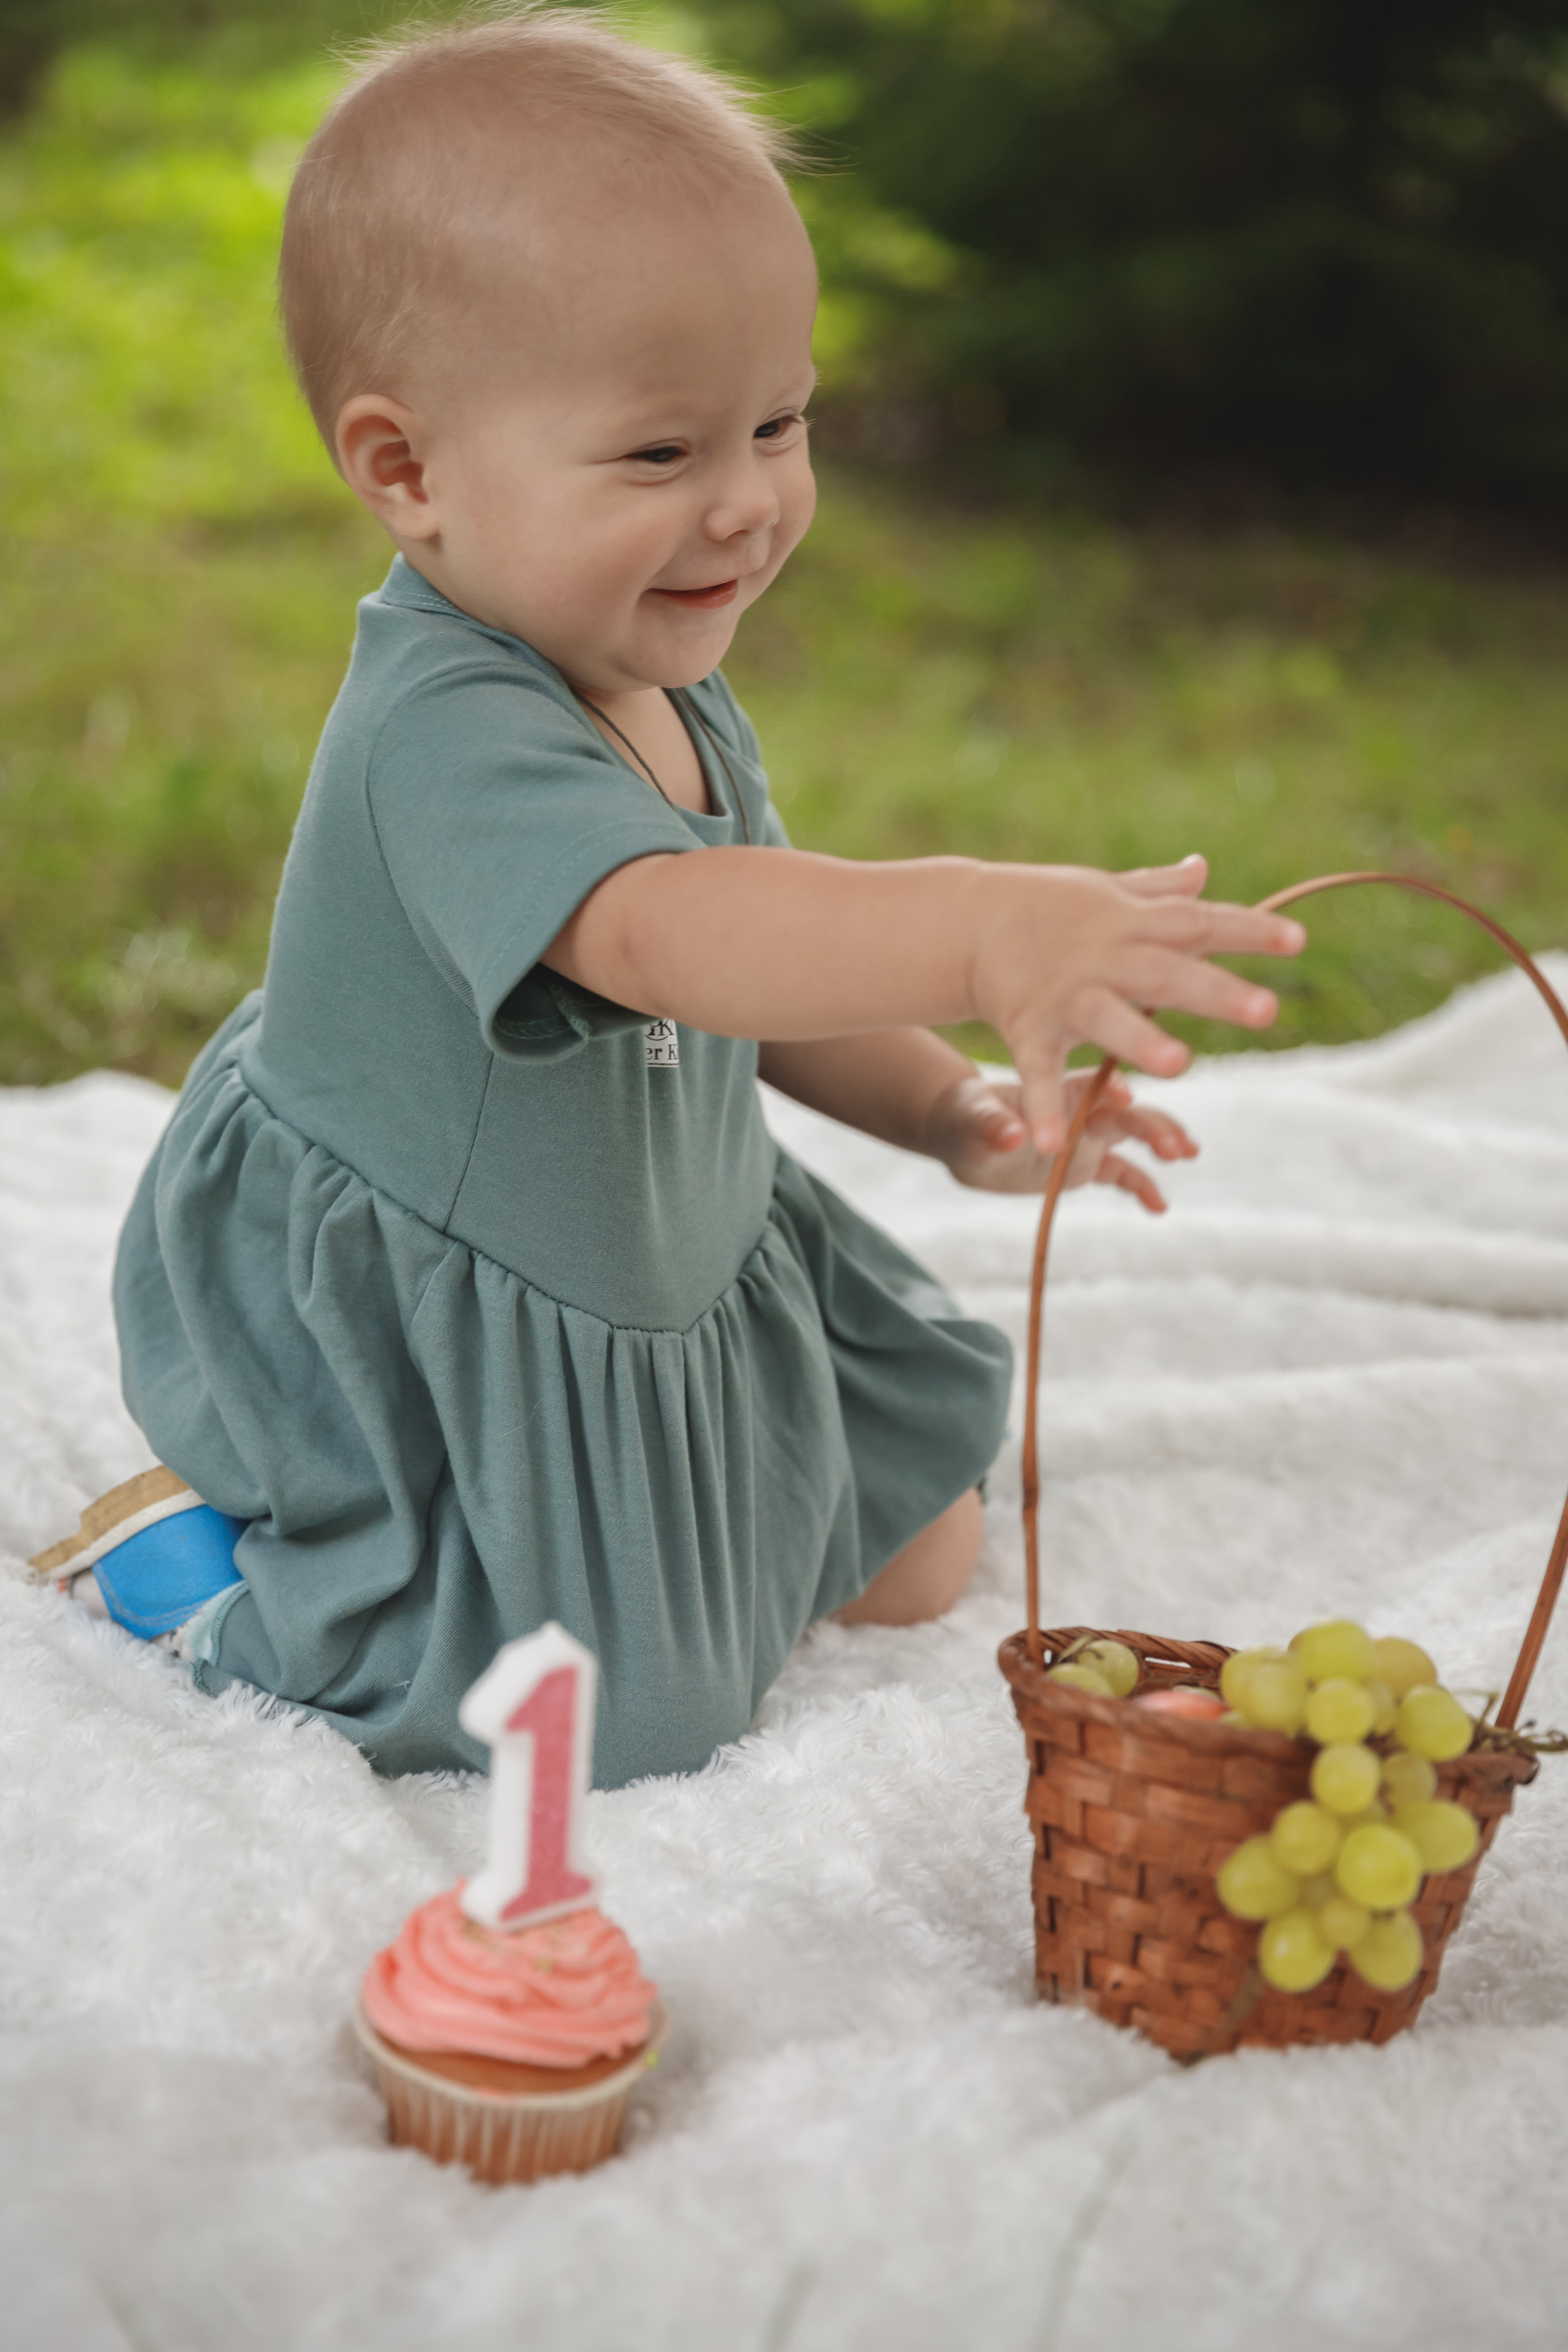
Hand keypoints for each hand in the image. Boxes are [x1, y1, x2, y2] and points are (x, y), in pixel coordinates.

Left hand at [928, 1069, 1196, 1209]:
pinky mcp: (1086, 1164)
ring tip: (1186, 1154)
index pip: (1091, 1086)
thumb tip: (1010, 1136)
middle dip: (1153, 1125)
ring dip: (1160, 1142)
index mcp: (1057, 1089)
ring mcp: (1088, 1135)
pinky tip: (1159, 1207)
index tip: (1128, 1099)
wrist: (964, 1133)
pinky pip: (1121, 1174)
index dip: (1110, 1090)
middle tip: (1178, 1147)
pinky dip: (1142, 1186)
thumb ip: (991, 1126)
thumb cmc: (965, 1116)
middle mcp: (1081, 1108)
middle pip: (1125, 1112)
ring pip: (1133, 1136)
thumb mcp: (971, 1121)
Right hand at [970, 853, 1303, 1151]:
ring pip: (1109, 1019)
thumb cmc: (1049, 908)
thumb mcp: (1105, 892)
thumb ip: (1156, 891)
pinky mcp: (1028, 1027)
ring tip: (1179, 1066)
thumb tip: (1202, 870)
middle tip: (1267, 1011)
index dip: (1247, 931)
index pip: (1199, 923)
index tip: (1297, 940)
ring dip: (1141, 1042)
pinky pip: (1038, 1072)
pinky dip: (1046, 1107)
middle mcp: (1104, 956)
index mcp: (1132, 922)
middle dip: (1215, 991)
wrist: (968, 919)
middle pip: (1167, 973)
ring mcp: (1065, 994)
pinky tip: (1053, 1146)